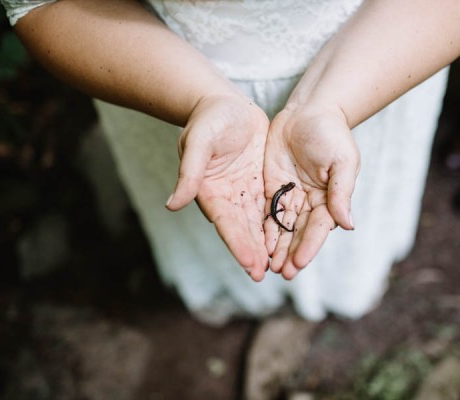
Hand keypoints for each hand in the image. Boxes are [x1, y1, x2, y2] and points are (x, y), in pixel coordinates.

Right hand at [166, 94, 269, 280]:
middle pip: (242, 228)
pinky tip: (287, 238)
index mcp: (210, 191)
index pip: (226, 222)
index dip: (238, 243)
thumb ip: (189, 173)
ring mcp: (243, 191)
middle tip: (264, 274)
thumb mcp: (198, 142)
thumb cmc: (208, 119)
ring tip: (277, 265)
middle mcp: (227, 196)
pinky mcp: (259, 182)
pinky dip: (276, 223)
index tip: (250, 264)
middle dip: (252, 251)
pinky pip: (269, 206)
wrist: (224, 103)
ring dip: (265, 243)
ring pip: (257, 222)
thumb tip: (172, 205)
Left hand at [263, 105, 358, 278]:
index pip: (318, 227)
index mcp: (330, 198)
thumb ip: (342, 191)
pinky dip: (263, 228)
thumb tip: (348, 224)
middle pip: (299, 232)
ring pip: (282, 226)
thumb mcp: (342, 160)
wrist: (309, 110)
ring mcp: (291, 195)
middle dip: (290, 253)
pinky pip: (267, 211)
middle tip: (281, 273)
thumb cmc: (331, 132)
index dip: (309, 246)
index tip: (299, 263)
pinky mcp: (273, 187)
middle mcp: (310, 201)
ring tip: (268, 267)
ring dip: (276, 247)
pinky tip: (257, 245)